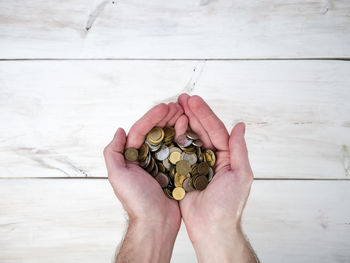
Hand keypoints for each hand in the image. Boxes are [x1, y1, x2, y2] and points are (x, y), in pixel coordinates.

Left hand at [103, 102, 187, 262]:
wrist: (157, 222)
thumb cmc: (137, 201)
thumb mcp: (118, 176)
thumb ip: (113, 153)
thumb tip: (119, 130)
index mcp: (133, 156)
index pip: (141, 131)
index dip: (152, 118)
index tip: (164, 108)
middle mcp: (147, 157)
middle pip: (156, 131)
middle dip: (166, 117)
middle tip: (178, 106)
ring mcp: (162, 162)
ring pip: (168, 138)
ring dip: (176, 124)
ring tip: (185, 113)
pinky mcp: (175, 169)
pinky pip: (179, 150)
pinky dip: (184, 139)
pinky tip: (190, 130)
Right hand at [178, 94, 256, 261]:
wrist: (211, 228)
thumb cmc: (228, 205)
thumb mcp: (240, 175)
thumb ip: (239, 150)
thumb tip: (240, 125)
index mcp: (226, 156)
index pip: (215, 129)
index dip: (205, 114)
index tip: (193, 100)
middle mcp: (211, 156)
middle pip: (202, 130)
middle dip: (193, 113)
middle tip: (181, 98)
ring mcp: (196, 163)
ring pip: (190, 138)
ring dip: (184, 121)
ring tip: (174, 106)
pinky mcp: (183, 171)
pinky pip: (179, 152)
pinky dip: (175, 138)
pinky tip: (170, 126)